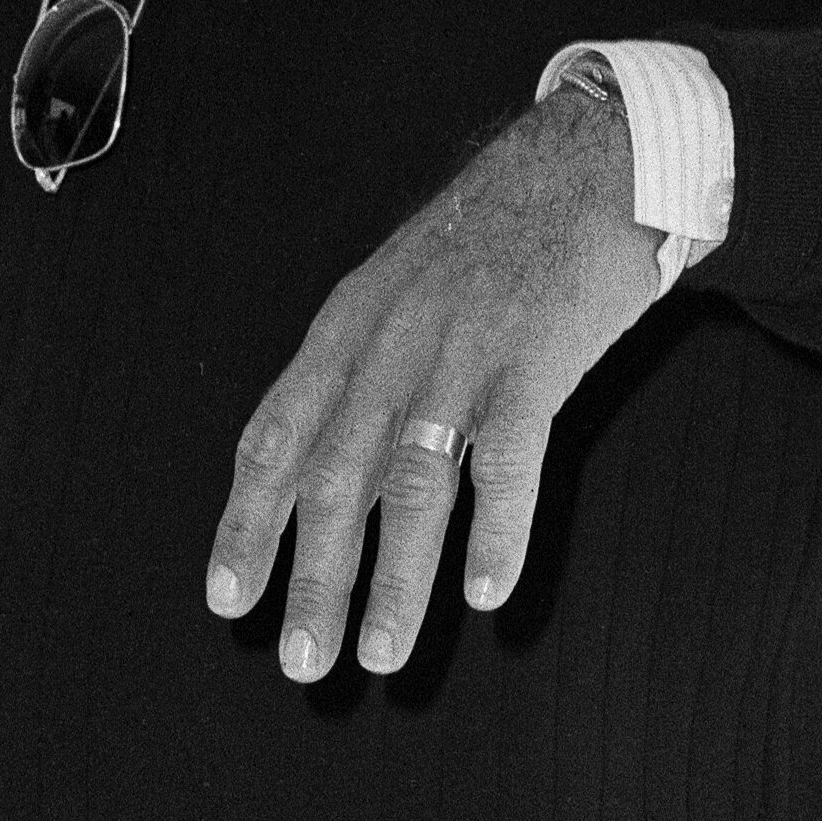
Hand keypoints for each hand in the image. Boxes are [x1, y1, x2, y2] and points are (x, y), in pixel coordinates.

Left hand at [206, 86, 667, 681]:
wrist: (594, 157)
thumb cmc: (497, 237)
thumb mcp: (400, 285)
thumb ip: (360, 365)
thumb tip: (323, 464)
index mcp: (348, 326)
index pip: (276, 437)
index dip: (247, 523)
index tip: (227, 600)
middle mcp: (391, 341)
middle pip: (335, 478)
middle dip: (313, 578)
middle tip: (303, 663)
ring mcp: (463, 349)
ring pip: (412, 482)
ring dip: (395, 579)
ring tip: (380, 655)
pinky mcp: (537, 355)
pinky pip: (508, 458)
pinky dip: (496, 530)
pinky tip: (485, 593)